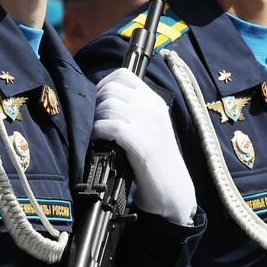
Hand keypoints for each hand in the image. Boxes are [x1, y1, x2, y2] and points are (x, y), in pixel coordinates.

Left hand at [92, 69, 195, 224]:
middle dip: (95, 103)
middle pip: (112, 89)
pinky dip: (98, 132)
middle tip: (93, 120)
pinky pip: (111, 126)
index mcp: (155, 102)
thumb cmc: (156, 162)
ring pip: (109, 106)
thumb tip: (102, 100)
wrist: (173, 191)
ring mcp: (150, 126)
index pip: (123, 75)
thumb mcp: (149, 128)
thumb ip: (133, 111)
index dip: (103, 85)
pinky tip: (98, 141)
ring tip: (96, 132)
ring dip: (95, 119)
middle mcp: (153, 109)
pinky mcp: (143, 145)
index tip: (97, 102)